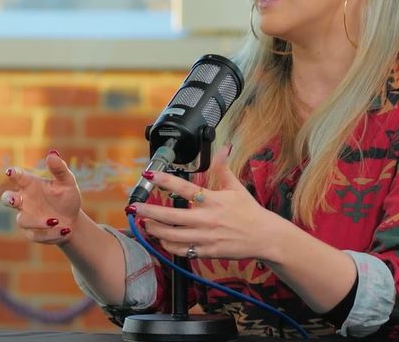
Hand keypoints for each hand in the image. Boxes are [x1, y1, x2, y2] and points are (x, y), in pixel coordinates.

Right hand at [1, 150, 81, 244]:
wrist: (73, 221)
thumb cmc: (67, 198)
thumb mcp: (68, 183)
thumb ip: (60, 169)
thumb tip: (52, 154)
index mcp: (31, 185)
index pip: (19, 177)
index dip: (13, 174)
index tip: (10, 172)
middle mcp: (25, 201)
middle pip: (6, 199)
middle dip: (8, 199)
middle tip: (14, 200)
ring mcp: (26, 217)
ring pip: (23, 220)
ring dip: (39, 221)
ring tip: (57, 220)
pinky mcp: (31, 233)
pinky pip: (36, 234)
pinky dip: (51, 233)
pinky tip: (65, 229)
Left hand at [129, 146, 282, 260]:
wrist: (263, 236)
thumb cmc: (249, 211)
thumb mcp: (237, 187)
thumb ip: (224, 168)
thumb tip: (223, 148)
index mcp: (213, 200)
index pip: (184, 187)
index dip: (165, 180)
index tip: (149, 174)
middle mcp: (207, 218)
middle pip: (171, 216)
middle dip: (150, 211)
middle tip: (135, 207)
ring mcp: (205, 237)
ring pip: (172, 236)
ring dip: (155, 230)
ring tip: (145, 223)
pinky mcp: (206, 251)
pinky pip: (182, 250)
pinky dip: (168, 245)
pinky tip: (162, 239)